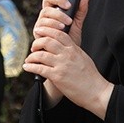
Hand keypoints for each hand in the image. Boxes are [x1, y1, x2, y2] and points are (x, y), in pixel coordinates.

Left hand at [23, 0, 111, 117]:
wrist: (96, 92)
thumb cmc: (91, 77)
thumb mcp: (83, 58)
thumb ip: (73, 50)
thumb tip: (64, 46)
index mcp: (74, 49)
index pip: (59, 34)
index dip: (47, 30)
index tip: (39, 31)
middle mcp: (67, 55)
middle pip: (47, 41)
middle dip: (37, 42)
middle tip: (33, 47)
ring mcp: (62, 65)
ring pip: (41, 55)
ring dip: (31, 56)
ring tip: (29, 59)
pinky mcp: (57, 77)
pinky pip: (40, 69)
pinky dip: (30, 67)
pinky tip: (27, 67)